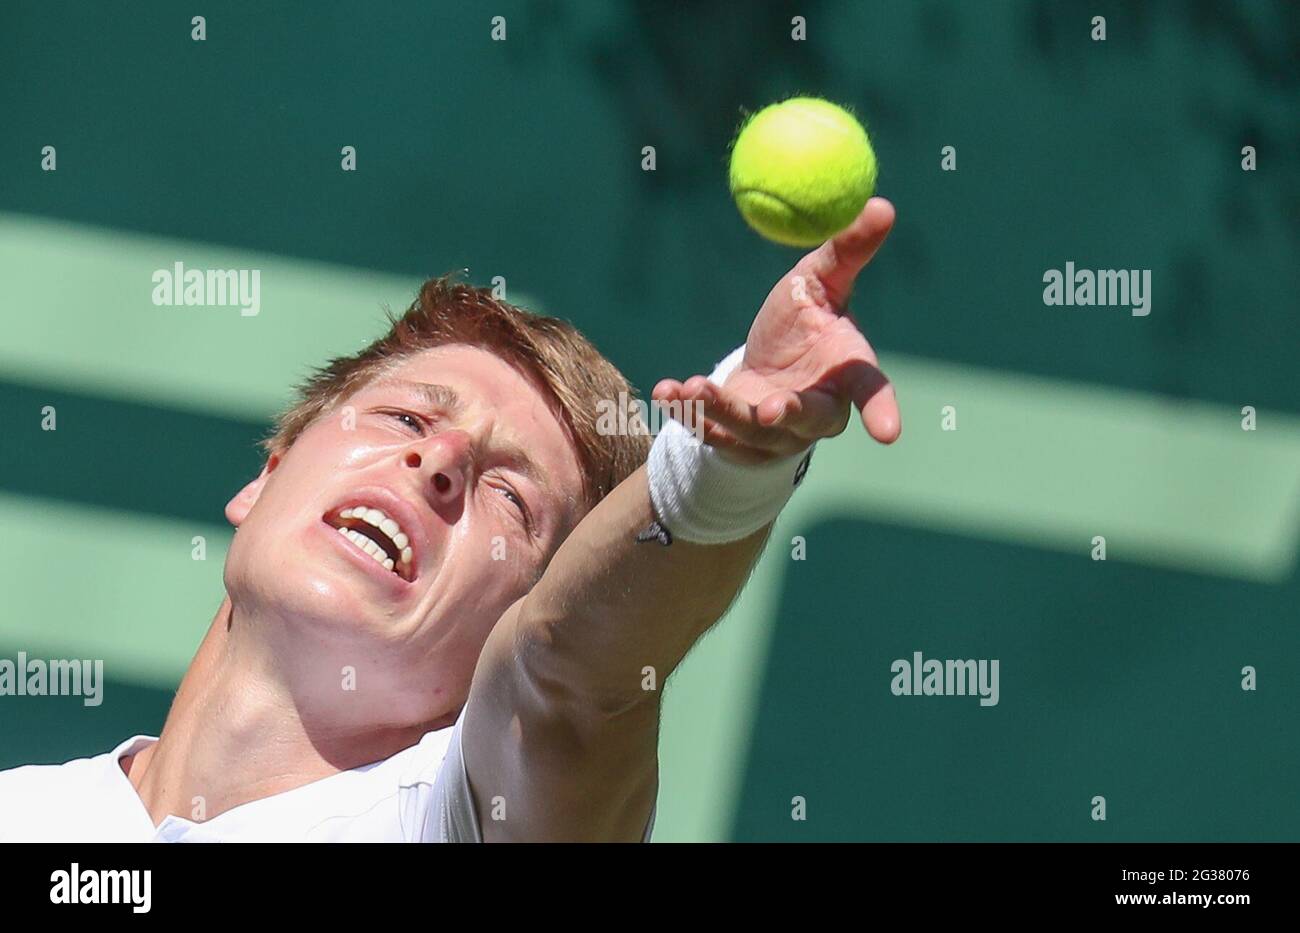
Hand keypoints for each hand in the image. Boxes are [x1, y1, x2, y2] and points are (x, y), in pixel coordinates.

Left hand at [652, 197, 899, 464]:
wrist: (764, 367)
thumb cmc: (803, 325)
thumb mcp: (820, 283)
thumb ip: (847, 252)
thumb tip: (882, 204)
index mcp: (845, 374)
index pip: (870, 391)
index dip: (882, 411)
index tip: (889, 434)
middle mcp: (816, 412)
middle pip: (808, 421)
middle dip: (788, 415)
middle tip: (768, 409)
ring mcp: (776, 435)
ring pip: (751, 430)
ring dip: (722, 410)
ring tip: (694, 387)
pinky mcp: (737, 442)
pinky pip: (712, 433)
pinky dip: (687, 413)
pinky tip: (666, 392)